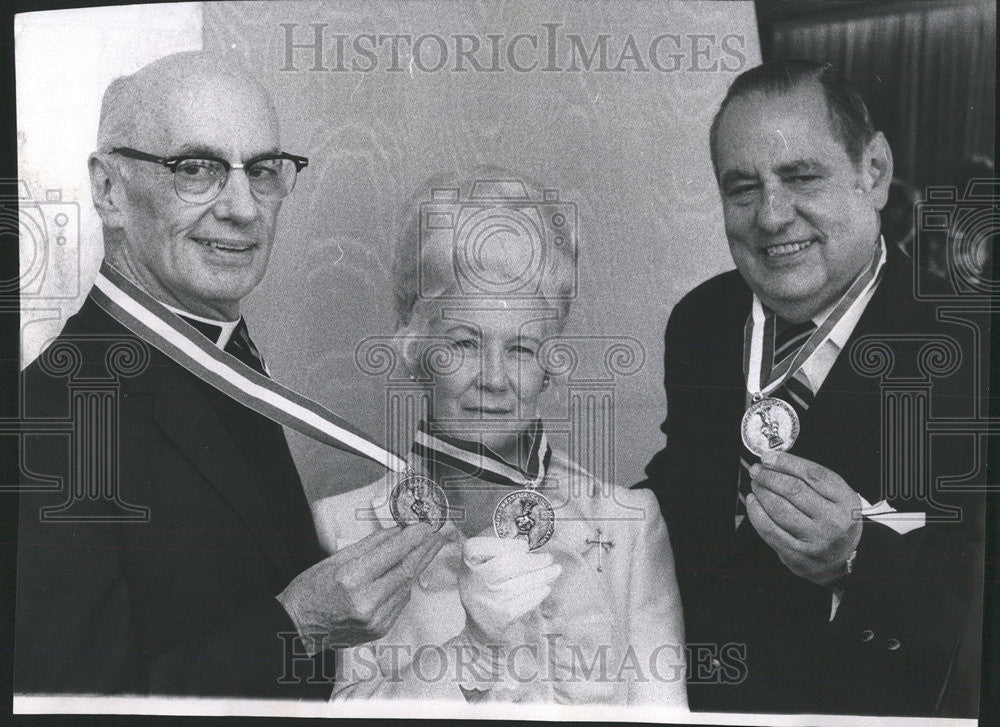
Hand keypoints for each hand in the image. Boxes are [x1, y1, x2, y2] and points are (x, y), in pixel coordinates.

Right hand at [277, 522, 444, 651]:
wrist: (298, 627)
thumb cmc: (310, 592)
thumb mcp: (334, 559)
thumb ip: (370, 546)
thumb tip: (397, 532)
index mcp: (352, 580)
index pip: (393, 554)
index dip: (413, 537)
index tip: (426, 525)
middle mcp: (367, 602)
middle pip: (407, 570)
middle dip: (426, 548)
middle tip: (440, 532)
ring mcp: (376, 619)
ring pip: (407, 586)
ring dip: (420, 564)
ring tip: (431, 546)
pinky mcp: (380, 629)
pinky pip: (401, 601)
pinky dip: (406, 583)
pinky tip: (410, 570)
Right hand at [458, 537, 561, 645]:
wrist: (481, 622)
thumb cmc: (488, 582)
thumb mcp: (485, 561)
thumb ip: (502, 548)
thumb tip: (532, 545)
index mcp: (467, 560)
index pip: (481, 547)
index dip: (507, 545)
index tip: (525, 547)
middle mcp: (471, 581)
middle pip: (504, 567)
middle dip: (532, 561)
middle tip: (549, 558)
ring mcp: (485, 601)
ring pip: (516, 586)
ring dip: (541, 576)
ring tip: (555, 570)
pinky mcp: (499, 618)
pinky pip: (522, 604)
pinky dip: (537, 594)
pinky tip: (545, 587)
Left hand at [746, 450, 861, 586]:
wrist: (839, 559)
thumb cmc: (834, 522)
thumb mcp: (836, 497)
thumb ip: (811, 478)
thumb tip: (775, 460)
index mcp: (846, 501)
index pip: (812, 474)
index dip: (786, 462)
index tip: (769, 457)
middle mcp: (833, 522)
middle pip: (793, 489)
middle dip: (769, 476)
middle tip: (758, 470)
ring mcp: (815, 540)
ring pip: (778, 507)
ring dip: (761, 491)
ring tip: (756, 483)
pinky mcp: (797, 554)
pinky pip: (768, 528)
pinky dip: (755, 511)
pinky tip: (753, 502)